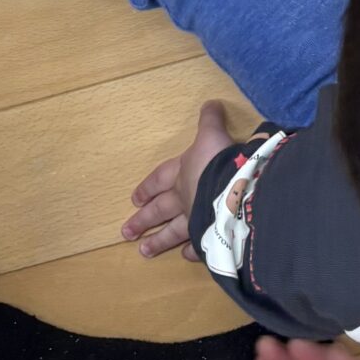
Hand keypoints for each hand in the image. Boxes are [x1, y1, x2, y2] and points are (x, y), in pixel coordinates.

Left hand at [125, 98, 238, 257]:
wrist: (232, 189)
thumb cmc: (218, 159)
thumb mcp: (213, 133)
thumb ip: (210, 119)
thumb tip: (211, 102)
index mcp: (182, 172)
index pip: (159, 179)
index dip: (148, 187)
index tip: (134, 199)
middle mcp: (183, 198)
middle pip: (159, 210)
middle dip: (143, 220)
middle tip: (126, 233)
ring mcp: (194, 219)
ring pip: (171, 232)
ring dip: (157, 241)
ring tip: (143, 251)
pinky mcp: (208, 236)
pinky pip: (198, 246)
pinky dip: (191, 251)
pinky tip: (185, 256)